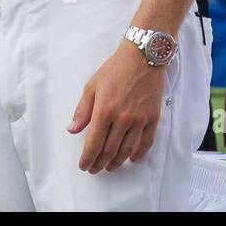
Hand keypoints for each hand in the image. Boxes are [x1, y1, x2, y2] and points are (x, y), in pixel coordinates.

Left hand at [68, 40, 167, 173]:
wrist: (142, 56)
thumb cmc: (115, 69)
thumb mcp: (92, 85)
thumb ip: (82, 110)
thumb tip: (73, 129)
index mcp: (104, 111)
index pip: (93, 144)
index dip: (87, 158)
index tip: (84, 165)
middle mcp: (122, 119)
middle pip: (109, 151)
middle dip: (99, 163)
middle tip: (94, 169)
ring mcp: (139, 120)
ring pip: (127, 151)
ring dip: (116, 162)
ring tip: (109, 167)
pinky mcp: (152, 118)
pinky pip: (145, 143)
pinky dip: (138, 154)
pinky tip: (132, 158)